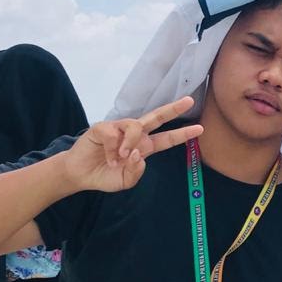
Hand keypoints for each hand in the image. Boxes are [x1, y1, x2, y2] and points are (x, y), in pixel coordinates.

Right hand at [59, 98, 202, 193]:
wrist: (81, 175)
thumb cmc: (105, 175)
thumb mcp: (125, 181)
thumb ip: (137, 172)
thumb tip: (139, 155)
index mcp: (144, 147)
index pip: (166, 139)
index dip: (182, 134)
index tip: (200, 129)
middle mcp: (134, 135)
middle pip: (157, 117)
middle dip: (173, 109)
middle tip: (189, 101)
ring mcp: (118, 129)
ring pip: (135, 126)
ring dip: (130, 143)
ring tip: (121, 158)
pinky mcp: (103, 127)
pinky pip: (114, 134)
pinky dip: (113, 149)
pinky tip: (108, 157)